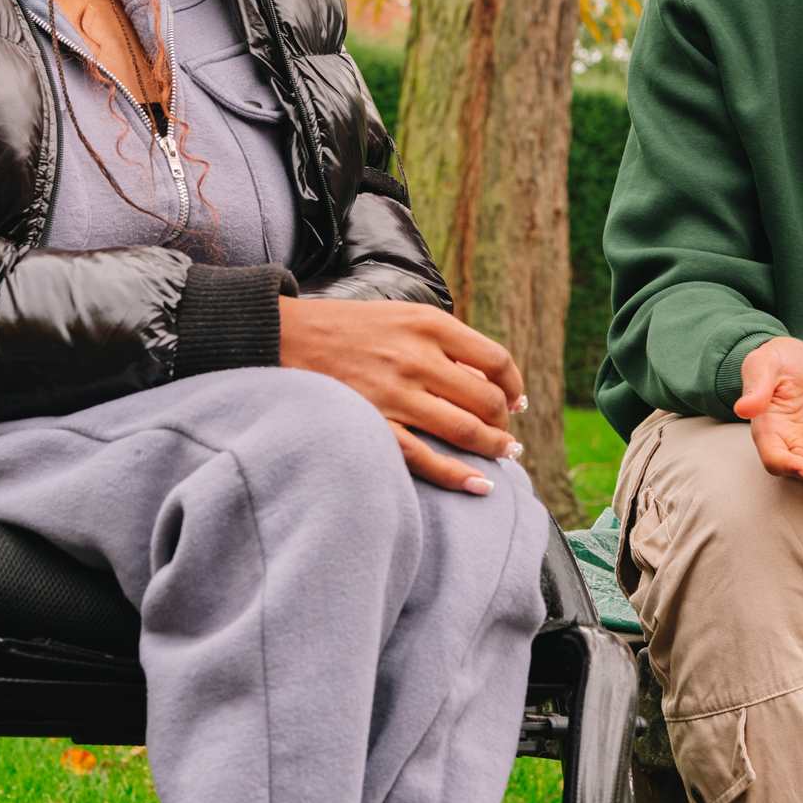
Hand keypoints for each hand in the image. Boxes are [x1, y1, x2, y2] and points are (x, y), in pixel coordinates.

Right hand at [279, 297, 523, 494]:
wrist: (285, 335)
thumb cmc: (349, 328)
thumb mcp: (402, 317)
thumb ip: (444, 344)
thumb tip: (488, 382)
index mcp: (428, 324)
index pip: (495, 360)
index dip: (514, 386)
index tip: (517, 401)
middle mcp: (417, 357)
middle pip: (486, 399)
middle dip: (504, 422)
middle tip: (506, 434)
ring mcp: (394, 393)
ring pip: (465, 430)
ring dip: (493, 448)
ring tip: (503, 455)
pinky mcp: (372, 423)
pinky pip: (425, 457)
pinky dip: (458, 475)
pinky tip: (480, 485)